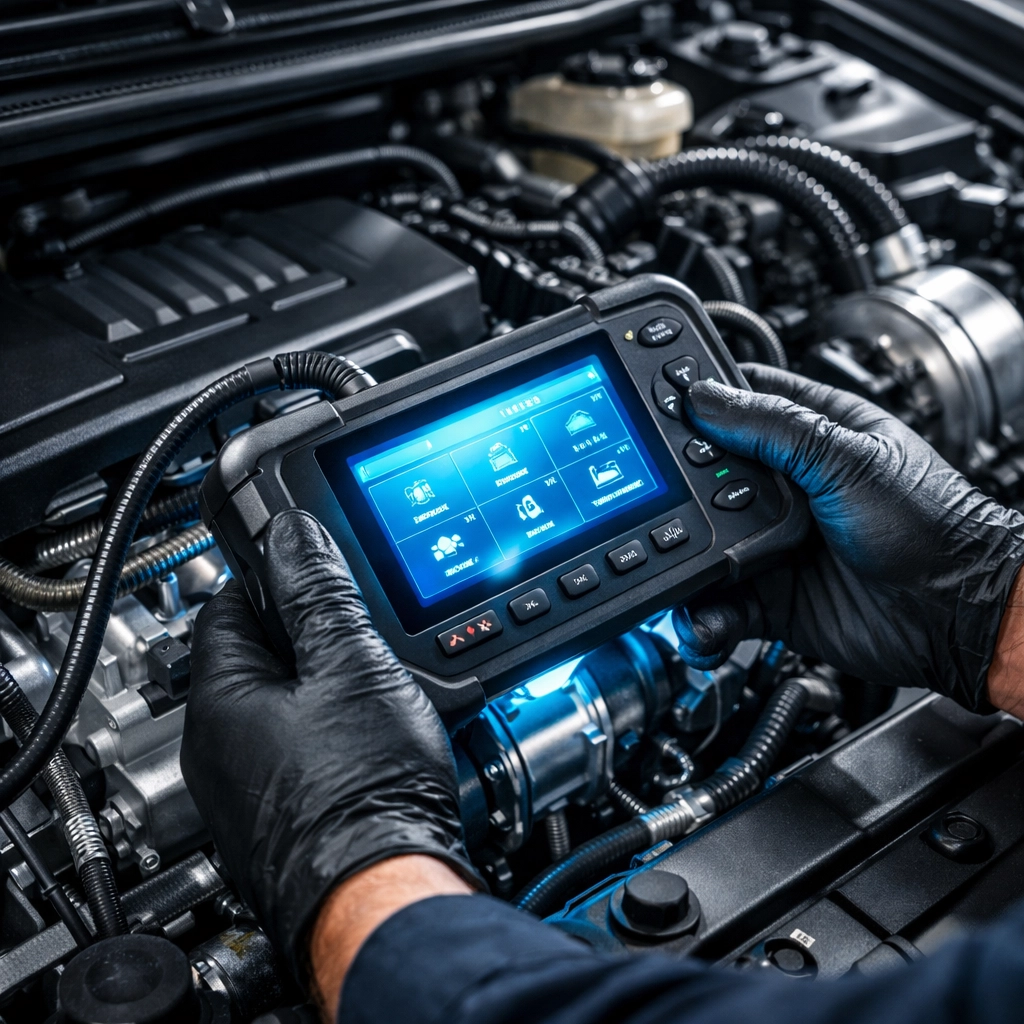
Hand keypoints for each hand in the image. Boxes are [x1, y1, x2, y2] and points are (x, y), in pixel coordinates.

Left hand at [181, 510, 479, 988]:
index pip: (228, 605)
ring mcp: (248, 790)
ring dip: (326, 687)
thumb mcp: (352, 667)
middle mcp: (219, 749)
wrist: (385, 897)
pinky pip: (300, 752)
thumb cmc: (362, 796)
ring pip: (285, 707)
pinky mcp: (282, 820)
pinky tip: (373, 740)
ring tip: (377, 687)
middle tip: (360, 631)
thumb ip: (319, 594)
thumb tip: (293, 533)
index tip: (309, 563)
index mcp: (220, 701)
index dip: (273, 575)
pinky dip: (333, 734)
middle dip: (309, 636)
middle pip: (258, 658)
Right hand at [675, 365, 1023, 711]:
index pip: (743, 401)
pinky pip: (717, 605)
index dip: (699, 401)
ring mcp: (775, 544)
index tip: (654, 405)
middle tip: (657, 500)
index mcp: (814, 436)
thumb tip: (703, 399)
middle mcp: (788, 488)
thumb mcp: (849, 459)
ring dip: (684, 561)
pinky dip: (702, 617)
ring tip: (679, 572)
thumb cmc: (930, 526)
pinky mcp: (768, 598)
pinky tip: (704, 619)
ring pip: (704, 544)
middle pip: (707, 476)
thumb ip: (773, 427)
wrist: (955, 615)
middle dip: (678, 490)